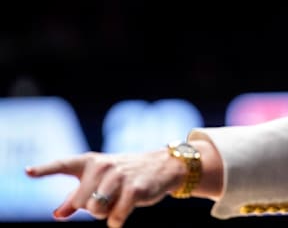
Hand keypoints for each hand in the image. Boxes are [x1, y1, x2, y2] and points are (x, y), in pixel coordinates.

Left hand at [26, 148, 183, 227]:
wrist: (163, 166)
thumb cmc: (126, 174)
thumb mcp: (100, 180)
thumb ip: (77, 196)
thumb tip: (57, 214)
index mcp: (91, 162)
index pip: (64, 164)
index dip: (45, 169)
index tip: (28, 172)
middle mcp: (103, 166)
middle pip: (81, 203)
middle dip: (92, 208)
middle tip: (108, 198)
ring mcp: (119, 177)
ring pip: (96, 211)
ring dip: (106, 213)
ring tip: (118, 201)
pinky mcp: (134, 189)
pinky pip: (115, 218)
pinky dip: (118, 220)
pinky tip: (126, 210)